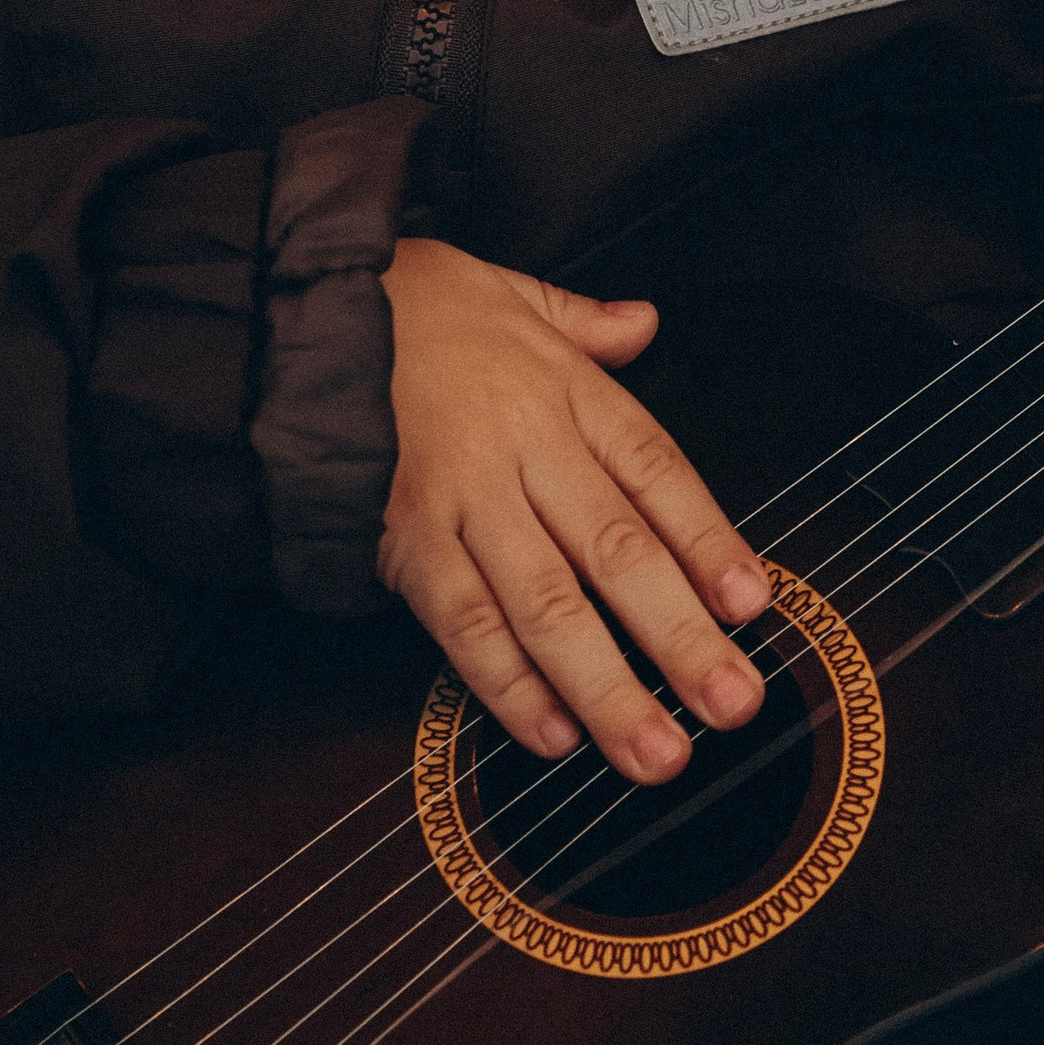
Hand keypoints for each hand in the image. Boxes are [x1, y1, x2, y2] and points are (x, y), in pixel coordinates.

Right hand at [378, 239, 769, 781]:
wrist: (290, 318)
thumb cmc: (404, 308)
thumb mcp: (505, 291)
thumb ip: (582, 320)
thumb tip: (642, 323)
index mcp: (562, 390)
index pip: (656, 472)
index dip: (709, 541)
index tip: (753, 603)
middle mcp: (521, 451)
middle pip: (615, 553)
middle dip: (679, 638)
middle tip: (733, 703)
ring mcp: (462, 503)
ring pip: (546, 607)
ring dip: (607, 688)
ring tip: (656, 753)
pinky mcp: (402, 544)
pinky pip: (462, 624)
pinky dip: (506, 686)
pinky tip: (552, 735)